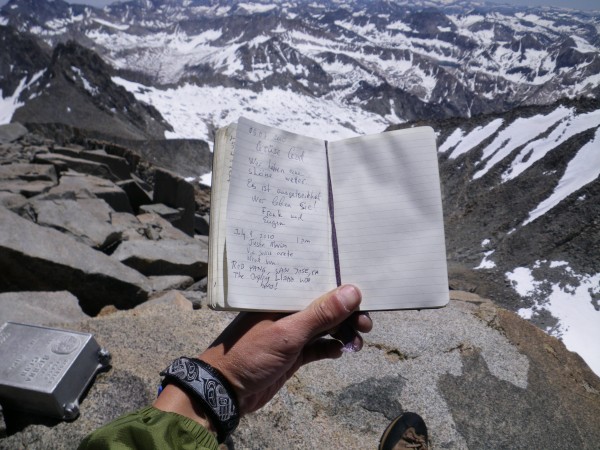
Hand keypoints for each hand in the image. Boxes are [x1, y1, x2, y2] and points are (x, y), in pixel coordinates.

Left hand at [199, 284, 370, 414]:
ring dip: (342, 333)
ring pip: (324, 327)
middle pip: (325, 307)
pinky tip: (340, 352)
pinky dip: (331, 348)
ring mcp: (291, 333)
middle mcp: (287, 312)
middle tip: (367, 325)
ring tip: (356, 344)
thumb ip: (320, 314)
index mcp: (282, 298)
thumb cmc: (250, 354)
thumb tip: (353, 291)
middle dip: (347, 314)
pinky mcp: (293, 354)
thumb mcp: (288, 333)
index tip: (366, 295)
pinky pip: (318, 346)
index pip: (316, 284)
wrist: (226, 392)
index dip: (341, 287)